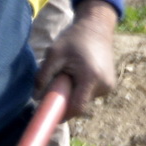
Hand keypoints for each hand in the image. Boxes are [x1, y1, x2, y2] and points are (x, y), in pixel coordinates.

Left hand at [37, 0, 118, 121]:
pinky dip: (81, 88)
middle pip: (79, 104)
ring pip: (84, 99)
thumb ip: (43, 76)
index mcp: (91, 78)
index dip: (62, 115)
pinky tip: (79, 72)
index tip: (49, 117)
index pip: (77, 107)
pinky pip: (90, 93)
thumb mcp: (53, 54)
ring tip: (70, 72)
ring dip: (74, 92)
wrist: (97, 27)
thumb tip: (35, 98)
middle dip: (65, 99)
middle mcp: (104, 85)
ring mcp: (109, 86)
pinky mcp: (110, 85)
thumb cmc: (73, 39)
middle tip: (57, 82)